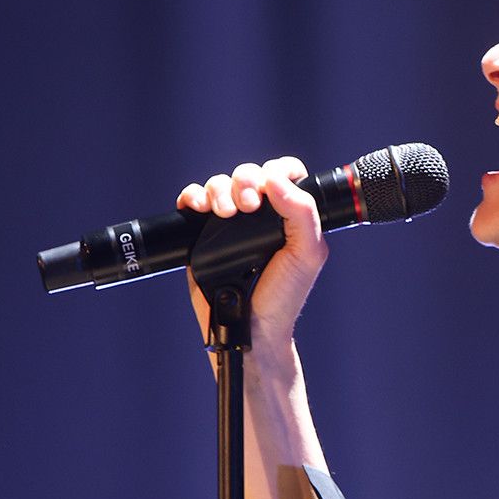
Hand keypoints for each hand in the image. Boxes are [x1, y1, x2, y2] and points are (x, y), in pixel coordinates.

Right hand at [178, 157, 326, 352]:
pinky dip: (192, 197)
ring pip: (219, 184)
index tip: (269, 188)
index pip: (285, 174)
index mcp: (289, 215)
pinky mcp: (203, 235)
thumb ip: (303, 214)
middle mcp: (260, 216)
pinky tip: (198, 208)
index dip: (277, 170)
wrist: (249, 328)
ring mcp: (230, 224)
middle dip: (245, 181)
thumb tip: (275, 179)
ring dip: (218, 189)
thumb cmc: (283, 295)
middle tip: (247, 206)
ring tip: (224, 213)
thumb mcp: (306, 254)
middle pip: (248, 174)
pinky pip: (193, 201)